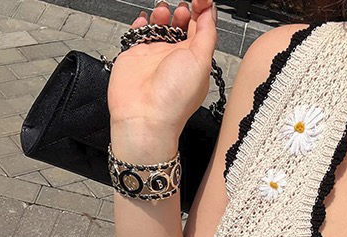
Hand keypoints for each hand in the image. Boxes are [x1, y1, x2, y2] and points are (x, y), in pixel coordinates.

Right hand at [107, 0, 217, 133]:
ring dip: (163, 13)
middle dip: (183, 11)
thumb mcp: (201, 60)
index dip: (202, 12)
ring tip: (164, 12)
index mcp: (196, 60)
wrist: (144, 116)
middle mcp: (176, 58)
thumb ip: (207, 33)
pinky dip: (141, 23)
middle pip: (181, 25)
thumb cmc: (173, 99)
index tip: (200, 1)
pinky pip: (139, 33)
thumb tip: (210, 12)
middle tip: (183, 7)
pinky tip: (145, 20)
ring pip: (160, 26)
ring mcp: (155, 56)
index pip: (202, 29)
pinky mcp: (135, 56)